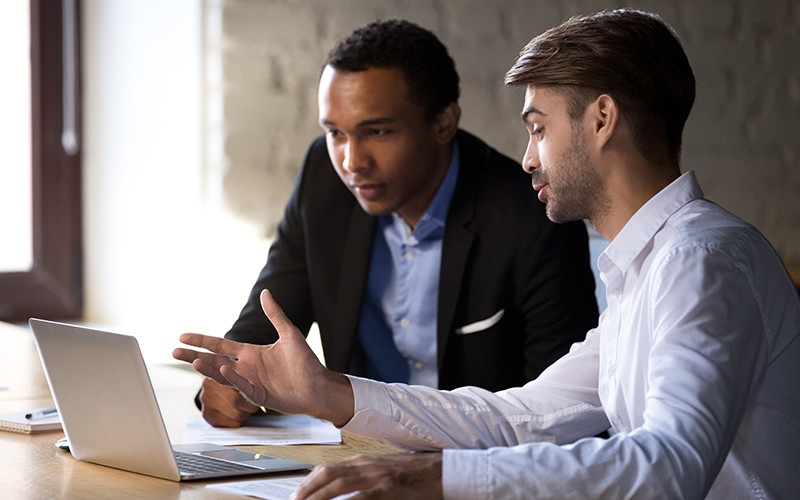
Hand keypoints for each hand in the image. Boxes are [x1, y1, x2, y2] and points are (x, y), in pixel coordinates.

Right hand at [173, 289, 354, 424]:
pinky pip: (243, 387)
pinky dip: (234, 379)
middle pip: (214, 361)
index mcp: (250, 353)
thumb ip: (275, 315)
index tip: (183, 336)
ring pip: (223, 375)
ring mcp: (251, 383)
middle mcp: (246, 368)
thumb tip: (265, 292)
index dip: (202, 341)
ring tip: (194, 361)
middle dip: (194, 356)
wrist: (319, 386)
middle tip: (174, 352)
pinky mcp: (259, 396)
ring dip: (209, 368)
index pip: (220, 345)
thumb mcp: (289, 334)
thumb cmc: (306, 362)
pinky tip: (225, 369)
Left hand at [294, 452, 442, 499]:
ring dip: (318, 496)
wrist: (440, 470)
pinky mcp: (387, 490)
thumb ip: (362, 477)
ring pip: (338, 484)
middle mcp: (366, 466)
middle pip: (327, 474)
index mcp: (363, 461)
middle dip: (307, 489)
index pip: (328, 468)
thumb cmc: (413, 473)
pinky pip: (359, 498)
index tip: (298, 493)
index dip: (309, 481)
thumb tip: (342, 487)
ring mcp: (376, 477)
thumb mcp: (382, 471)